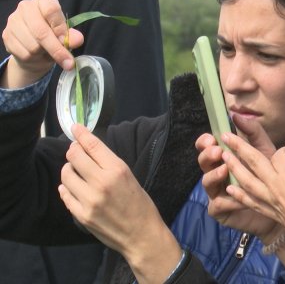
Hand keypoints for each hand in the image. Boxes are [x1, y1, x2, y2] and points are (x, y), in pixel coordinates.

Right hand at [1, 0, 82, 87]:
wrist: (34, 53)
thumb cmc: (53, 39)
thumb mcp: (65, 37)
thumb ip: (71, 37)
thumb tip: (78, 39)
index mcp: (44, 1)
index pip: (51, 9)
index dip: (60, 27)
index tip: (67, 42)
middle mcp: (26, 7)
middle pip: (41, 31)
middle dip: (56, 50)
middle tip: (68, 62)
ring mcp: (13, 21)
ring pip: (32, 45)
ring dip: (43, 54)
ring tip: (45, 52)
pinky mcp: (6, 35)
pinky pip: (24, 53)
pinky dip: (33, 59)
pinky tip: (35, 54)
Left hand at [58, 125, 180, 283]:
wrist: (142, 234)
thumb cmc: (140, 203)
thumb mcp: (129, 176)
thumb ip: (108, 163)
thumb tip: (87, 147)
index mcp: (117, 170)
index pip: (91, 145)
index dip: (80, 133)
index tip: (75, 127)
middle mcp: (101, 182)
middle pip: (74, 156)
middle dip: (73, 150)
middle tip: (76, 152)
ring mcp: (89, 200)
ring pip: (66, 174)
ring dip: (69, 170)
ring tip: (77, 173)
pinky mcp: (81, 215)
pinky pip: (64, 194)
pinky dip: (67, 188)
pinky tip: (73, 188)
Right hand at [196, 115, 278, 239]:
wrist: (283, 207)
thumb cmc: (271, 176)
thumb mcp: (264, 151)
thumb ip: (252, 132)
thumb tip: (236, 115)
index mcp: (224, 157)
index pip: (206, 146)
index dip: (205, 141)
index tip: (212, 138)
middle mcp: (217, 172)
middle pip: (203, 161)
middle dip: (207, 155)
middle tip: (218, 151)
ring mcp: (216, 192)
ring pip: (205, 182)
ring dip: (214, 174)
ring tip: (225, 170)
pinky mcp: (220, 210)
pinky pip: (217, 204)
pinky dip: (228, 200)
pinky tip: (239, 198)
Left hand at [220, 132, 284, 256]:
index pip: (279, 155)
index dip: (281, 151)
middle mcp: (276, 184)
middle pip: (253, 161)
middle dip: (238, 147)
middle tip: (223, 135)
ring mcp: (270, 200)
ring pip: (246, 180)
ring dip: (233, 167)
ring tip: (221, 156)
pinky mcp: (270, 213)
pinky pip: (250, 201)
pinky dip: (240, 194)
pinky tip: (230, 189)